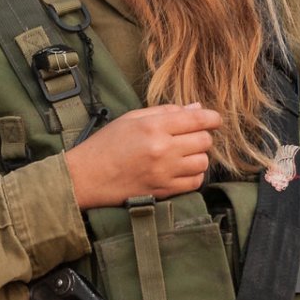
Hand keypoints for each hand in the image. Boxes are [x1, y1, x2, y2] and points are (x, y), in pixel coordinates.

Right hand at [64, 103, 222, 208]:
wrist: (85, 178)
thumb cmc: (105, 145)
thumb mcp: (130, 119)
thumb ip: (164, 112)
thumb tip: (197, 108)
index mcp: (152, 127)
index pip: (197, 119)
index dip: (212, 118)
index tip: (214, 119)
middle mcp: (162, 149)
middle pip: (204, 141)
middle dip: (201, 136)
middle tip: (189, 137)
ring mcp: (164, 172)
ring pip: (203, 162)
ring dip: (198, 156)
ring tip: (183, 155)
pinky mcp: (164, 190)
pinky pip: (195, 182)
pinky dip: (194, 175)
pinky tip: (181, 170)